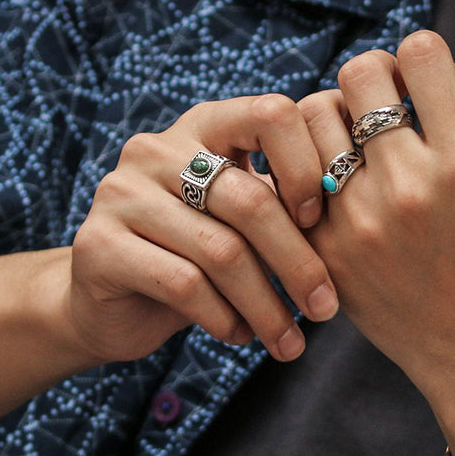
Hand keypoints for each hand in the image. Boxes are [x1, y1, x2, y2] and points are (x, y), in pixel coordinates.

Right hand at [64, 95, 338, 364]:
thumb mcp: (243, 221)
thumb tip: (357, 219)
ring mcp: (122, 192)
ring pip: (221, 251)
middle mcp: (158, 148)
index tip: (321, 222)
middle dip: (298, 264)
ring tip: (288, 342)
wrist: (111, 299)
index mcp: (204, 125)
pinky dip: (224, 318)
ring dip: (266, 307)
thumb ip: (284, 206)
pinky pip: (184, 284)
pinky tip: (239, 335)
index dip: (307, 167)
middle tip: (326, 310)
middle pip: (250, 199)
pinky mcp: (97, 244)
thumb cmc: (195, 253)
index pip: (272, 113)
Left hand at [300, 31, 454, 455]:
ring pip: (315, 115)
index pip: (418, 54)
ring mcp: (357, 220)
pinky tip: (343, 178)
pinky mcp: (327, 250)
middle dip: (379, 76)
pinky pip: (294, 173)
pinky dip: (313, 162)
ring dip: (341, 114)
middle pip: (359, 73)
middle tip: (393, 106)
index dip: (427, 57)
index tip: (431, 85)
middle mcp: (405, 186)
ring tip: (365, 142)